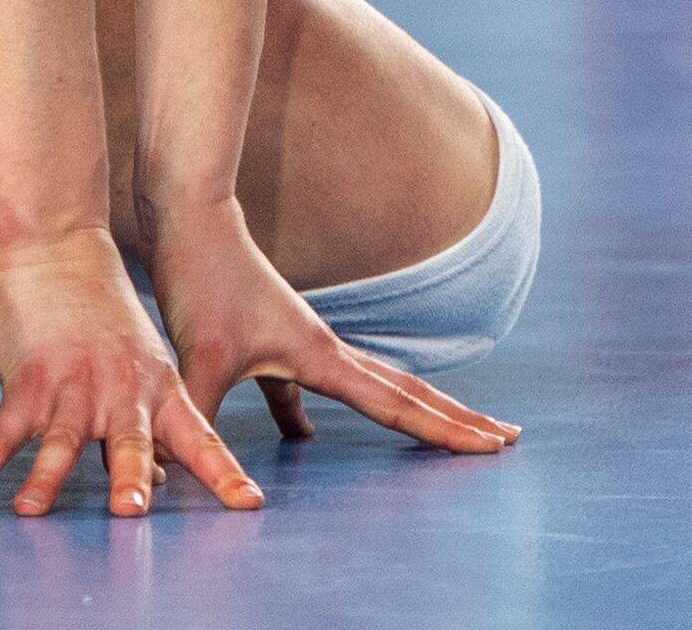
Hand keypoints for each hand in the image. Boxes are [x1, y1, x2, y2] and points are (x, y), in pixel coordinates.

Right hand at [0, 227, 258, 517]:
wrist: (56, 244)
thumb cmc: (102, 313)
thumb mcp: (143, 361)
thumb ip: (151, 420)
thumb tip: (164, 476)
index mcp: (158, 388)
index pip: (200, 437)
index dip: (224, 473)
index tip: (250, 505)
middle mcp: (119, 390)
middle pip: (128, 439)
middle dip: (129, 475)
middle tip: (133, 509)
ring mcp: (71, 385)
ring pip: (59, 439)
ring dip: (45, 477)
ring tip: (31, 511)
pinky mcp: (26, 380)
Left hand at [148, 199, 520, 466]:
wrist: (190, 217)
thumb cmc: (201, 280)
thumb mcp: (199, 360)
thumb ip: (200, 425)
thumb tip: (184, 473)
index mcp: (322, 357)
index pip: (398, 405)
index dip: (446, 431)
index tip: (493, 447)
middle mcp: (325, 349)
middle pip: (408, 392)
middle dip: (456, 418)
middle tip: (506, 438)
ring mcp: (302, 343)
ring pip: (370, 386)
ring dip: (408, 410)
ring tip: (436, 430)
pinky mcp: (270, 342)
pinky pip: (303, 388)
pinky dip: (307, 415)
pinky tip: (301, 437)